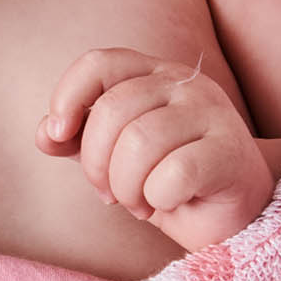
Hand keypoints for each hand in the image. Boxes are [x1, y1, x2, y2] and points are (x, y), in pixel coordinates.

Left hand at [35, 47, 275, 253]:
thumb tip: (47, 133)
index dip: (68, 97)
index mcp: (153, 75)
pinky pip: (173, 173)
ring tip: (138, 201)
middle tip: (110, 192)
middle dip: (97, 164)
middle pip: (112, 109)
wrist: (233, 217)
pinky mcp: (231, 151)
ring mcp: (212, 113)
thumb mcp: (115, 159)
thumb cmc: (170, 183)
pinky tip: (168, 203)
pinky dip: (158, 198)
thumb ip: (80, 140)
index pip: (99, 63)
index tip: (59, 136)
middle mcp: (185, 84)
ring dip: (127, 187)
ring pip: (139, 142)